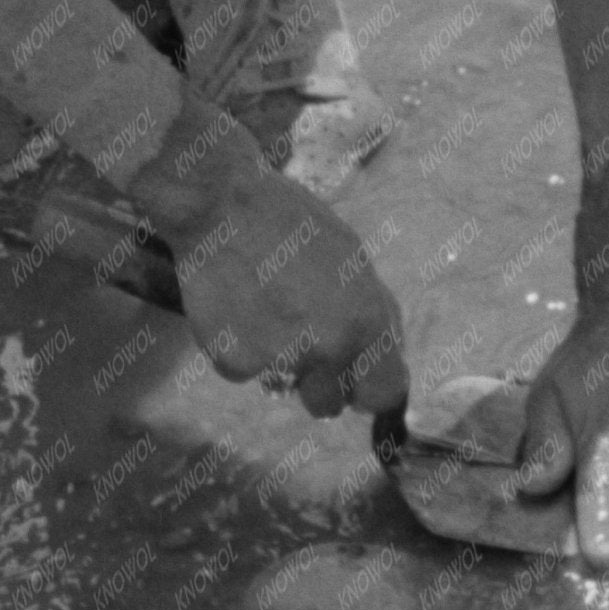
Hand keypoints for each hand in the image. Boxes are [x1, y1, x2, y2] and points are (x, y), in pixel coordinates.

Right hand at [127, 89, 407, 422]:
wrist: (222, 204)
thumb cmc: (292, 221)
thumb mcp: (354, 259)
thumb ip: (373, 312)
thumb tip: (387, 354)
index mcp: (366, 322)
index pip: (385, 394)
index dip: (367, 389)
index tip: (353, 382)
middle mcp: (330, 348)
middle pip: (329, 405)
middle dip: (315, 381)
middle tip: (295, 338)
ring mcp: (282, 359)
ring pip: (282, 388)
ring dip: (275, 365)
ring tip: (261, 313)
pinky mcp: (236, 361)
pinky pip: (241, 372)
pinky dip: (235, 348)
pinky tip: (232, 307)